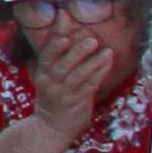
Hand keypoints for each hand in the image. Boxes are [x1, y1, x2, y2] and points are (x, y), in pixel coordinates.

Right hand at [24, 7, 142, 120]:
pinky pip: (89, 87)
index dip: (56, 39)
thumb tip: (65, 32)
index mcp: (43, 73)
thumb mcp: (49, 75)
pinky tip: (108, 63)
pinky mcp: (77, 102)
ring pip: (77, 76)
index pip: (47, 54)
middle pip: (61, 64)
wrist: (52, 126)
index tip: (63, 26)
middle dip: (76, 51)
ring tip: (106, 51)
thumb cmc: (54, 96)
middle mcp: (50, 82)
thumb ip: (57, 56)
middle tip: (91, 39)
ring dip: (92, 62)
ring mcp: (64, 93)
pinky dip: (99, 74)